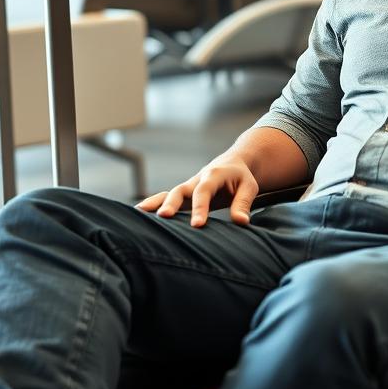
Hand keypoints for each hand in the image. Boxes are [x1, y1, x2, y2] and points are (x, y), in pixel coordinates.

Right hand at [136, 154, 259, 227]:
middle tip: (163, 217)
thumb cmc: (241, 177)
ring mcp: (188, 187)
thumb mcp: (249, 187)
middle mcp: (197, 180)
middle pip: (180, 190)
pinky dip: (153, 204)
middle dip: (171, 203)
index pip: (204, 191)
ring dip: (155, 203)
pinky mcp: (183, 195)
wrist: (232, 163)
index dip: (200, 207)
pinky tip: (138, 214)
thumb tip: (241, 222)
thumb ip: (243, 203)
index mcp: (214, 175)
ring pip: (169, 194)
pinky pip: (166, 199)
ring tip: (138, 213)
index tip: (197, 225)